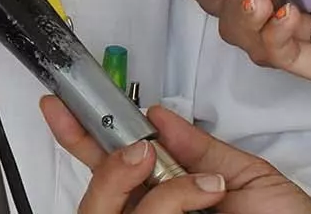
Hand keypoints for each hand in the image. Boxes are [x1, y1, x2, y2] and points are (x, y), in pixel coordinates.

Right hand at [43, 99, 310, 213]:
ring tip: (203, 187)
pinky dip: (173, 204)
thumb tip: (156, 117)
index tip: (61, 106)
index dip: (78, 138)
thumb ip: (200, 149)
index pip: (106, 171)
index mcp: (168, 201)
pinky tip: (208, 200)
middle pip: (94, 201)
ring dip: (159, 195)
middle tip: (141, 151)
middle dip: (109, 168)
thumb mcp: (248, 178)